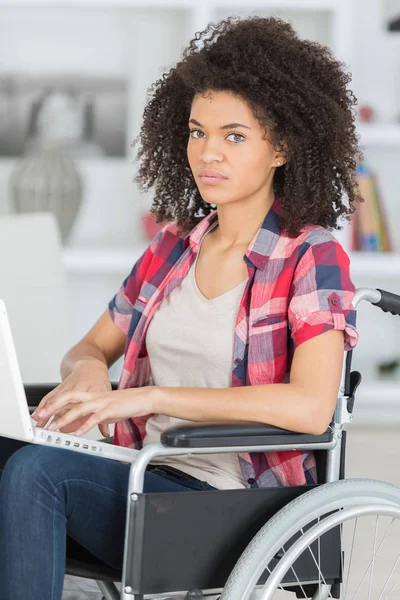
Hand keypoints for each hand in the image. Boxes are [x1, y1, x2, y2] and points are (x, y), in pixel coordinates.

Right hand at [31, 359, 112, 436]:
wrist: (91, 366)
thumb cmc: (99, 383)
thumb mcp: (105, 398)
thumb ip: (104, 416)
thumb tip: (106, 433)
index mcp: (91, 391)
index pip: (80, 406)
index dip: (72, 418)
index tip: (64, 429)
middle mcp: (78, 388)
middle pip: (65, 402)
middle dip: (54, 414)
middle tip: (48, 426)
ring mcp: (68, 386)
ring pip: (55, 399)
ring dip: (46, 411)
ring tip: (39, 422)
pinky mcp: (61, 386)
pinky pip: (50, 395)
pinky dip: (42, 405)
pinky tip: (37, 413)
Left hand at [31, 387, 154, 437]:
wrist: (143, 398)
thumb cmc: (125, 403)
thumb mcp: (105, 409)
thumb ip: (92, 416)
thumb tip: (82, 426)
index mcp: (92, 395)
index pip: (68, 396)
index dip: (54, 403)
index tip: (41, 412)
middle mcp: (94, 396)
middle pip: (68, 398)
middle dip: (53, 407)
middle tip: (40, 417)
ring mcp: (101, 402)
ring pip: (78, 409)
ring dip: (64, 419)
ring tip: (53, 428)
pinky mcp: (110, 409)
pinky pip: (94, 418)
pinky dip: (84, 426)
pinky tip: (77, 433)